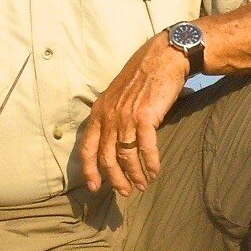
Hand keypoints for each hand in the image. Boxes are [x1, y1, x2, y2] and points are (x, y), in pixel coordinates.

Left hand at [75, 35, 190, 193]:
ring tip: (143, 185)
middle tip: (125, 192)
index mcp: (99, 112)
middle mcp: (109, 116)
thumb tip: (115, 140)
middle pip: (107, 158)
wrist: (163, 58)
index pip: (87, 147)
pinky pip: (146, 149)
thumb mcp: (118, 95)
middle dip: (116, 179)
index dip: (90, 170)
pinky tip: (155, 172)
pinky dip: (150, 163)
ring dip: (135, 175)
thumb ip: (113, 116)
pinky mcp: (145, 117)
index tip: (95, 187)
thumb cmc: (144, 76)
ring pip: (126, 156)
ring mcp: (126, 117)